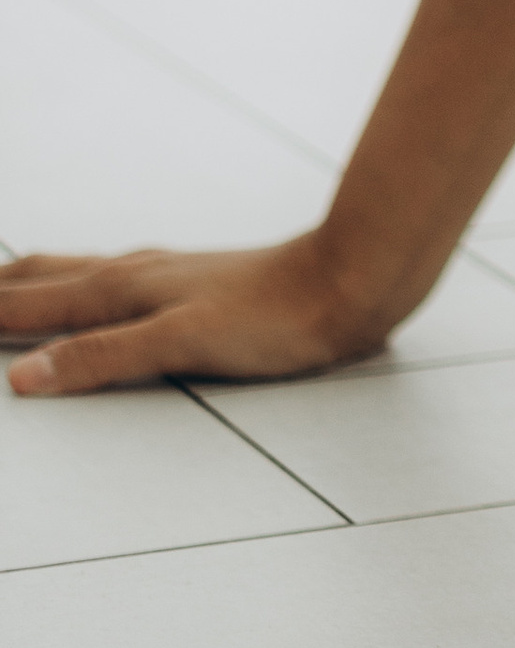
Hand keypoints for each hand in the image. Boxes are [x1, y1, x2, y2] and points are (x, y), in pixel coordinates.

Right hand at [1, 231, 392, 395]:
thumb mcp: (180, 343)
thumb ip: (102, 357)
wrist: (348, 282)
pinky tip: (102, 292)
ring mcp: (166, 276)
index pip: (31, 301)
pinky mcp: (194, 287)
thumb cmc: (275, 314)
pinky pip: (114, 283)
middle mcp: (137, 273)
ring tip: (9, 285)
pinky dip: (80, 288)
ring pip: (79, 274)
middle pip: (46, 276)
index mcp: (123, 287)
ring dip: (35, 281)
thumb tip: (22, 374)